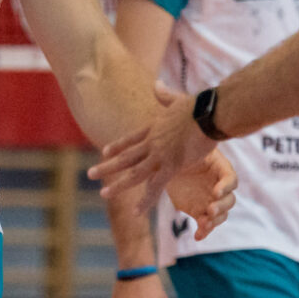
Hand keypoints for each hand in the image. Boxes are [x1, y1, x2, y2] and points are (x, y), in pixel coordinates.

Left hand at [88, 82, 216, 199]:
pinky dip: (145, 201)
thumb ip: (165, 95)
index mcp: (154, 127)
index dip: (118, 146)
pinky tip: (136, 212)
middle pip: (126, 157)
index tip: (105, 152)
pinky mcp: (171, 165)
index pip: (131, 139)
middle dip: (107, 166)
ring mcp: (159, 154)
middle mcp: (152, 142)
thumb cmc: (200, 105)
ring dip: (118, 185)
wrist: (209, 113)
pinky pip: (155, 187)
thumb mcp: (178, 99)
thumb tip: (156, 84)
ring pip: (134, 174)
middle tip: (89, 174)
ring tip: (103, 194)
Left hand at [165, 149, 236, 238]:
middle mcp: (219, 187)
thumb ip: (189, 156)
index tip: (215, 192)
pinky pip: (206, 224)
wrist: (167, 166)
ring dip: (214, 221)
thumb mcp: (184, 151)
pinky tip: (197, 236)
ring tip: (203, 224)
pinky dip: (204, 231)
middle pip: (229, 200)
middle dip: (221, 207)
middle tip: (210, 210)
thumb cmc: (178, 153)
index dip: (225, 186)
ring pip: (221, 215)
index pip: (230, 179)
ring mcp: (211, 201)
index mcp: (220, 169)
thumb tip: (185, 153)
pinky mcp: (200, 212)